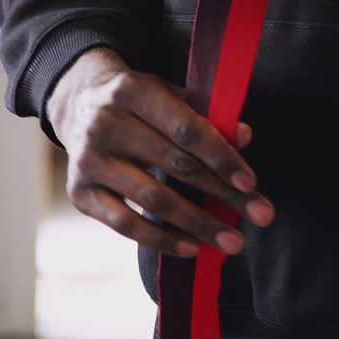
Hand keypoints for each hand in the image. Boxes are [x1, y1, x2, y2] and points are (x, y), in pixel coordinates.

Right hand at [47, 47, 275, 255]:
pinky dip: (160, 239)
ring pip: (153, 200)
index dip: (222, 157)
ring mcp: (89, 160)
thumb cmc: (143, 103)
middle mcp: (106, 124)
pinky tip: (192, 248)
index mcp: (134, 91)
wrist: (78, 103)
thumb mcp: (172, 95)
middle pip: (176, 166)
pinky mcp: (80, 192)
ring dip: (198, 224)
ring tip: (232, 242)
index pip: (187, 130)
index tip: (251, 184)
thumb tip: (245, 136)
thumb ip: (208, 115)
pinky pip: (124, 223)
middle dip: (223, 195)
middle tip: (260, 215)